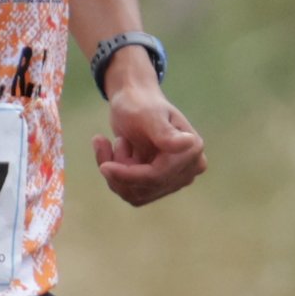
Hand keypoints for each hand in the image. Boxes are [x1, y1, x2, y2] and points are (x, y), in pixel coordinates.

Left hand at [91, 66, 205, 206]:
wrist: (133, 101)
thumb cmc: (140, 103)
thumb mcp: (148, 115)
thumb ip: (164, 133)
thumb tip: (187, 144)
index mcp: (192, 150)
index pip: (157, 176)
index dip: (128, 175)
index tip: (102, 167)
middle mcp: (189, 169)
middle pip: (146, 188)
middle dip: (120, 170)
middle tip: (108, 142)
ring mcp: (175, 179)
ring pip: (135, 194)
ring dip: (116, 172)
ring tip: (116, 142)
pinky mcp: (159, 185)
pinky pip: (131, 192)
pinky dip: (116, 176)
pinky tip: (112, 152)